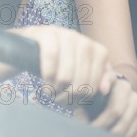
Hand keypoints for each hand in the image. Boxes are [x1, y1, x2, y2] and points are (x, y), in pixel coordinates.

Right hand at [10, 25, 136, 136]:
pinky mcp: (46, 34)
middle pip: (81, 82)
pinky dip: (46, 78)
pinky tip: (44, 83)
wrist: (30, 46)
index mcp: (97, 50)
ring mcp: (65, 34)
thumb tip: (106, 90)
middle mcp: (83, 40)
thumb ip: (96, 80)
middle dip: (68, 98)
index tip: (74, 103)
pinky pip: (50, 61)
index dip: (83, 98)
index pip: (96, 84)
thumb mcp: (80, 72)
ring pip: (66, 75)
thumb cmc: (59, 64)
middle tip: (59, 100)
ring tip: (51, 93)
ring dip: (56, 91)